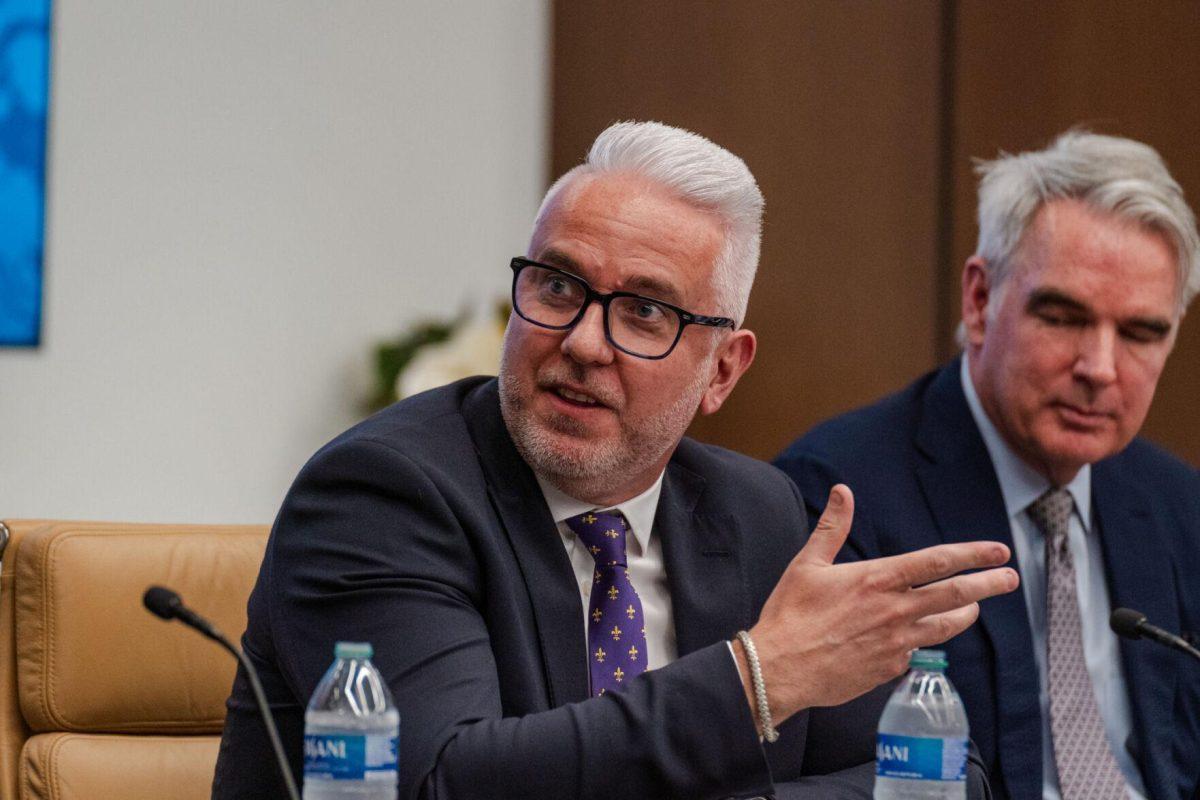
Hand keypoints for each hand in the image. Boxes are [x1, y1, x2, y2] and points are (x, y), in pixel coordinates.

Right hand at [741, 484, 1017, 724]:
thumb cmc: (790, 614)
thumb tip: (844, 491)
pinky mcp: (889, 668)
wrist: (780, 669)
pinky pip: (914, 652)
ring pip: (945, 627)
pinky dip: (918, 641)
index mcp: (877, 579)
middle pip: (955, 595)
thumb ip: (833, 527)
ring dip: (964, 615)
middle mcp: (894, 610)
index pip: (937, 562)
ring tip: (974, 608)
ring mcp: (895, 643)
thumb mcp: (808, 564)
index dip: (973, 554)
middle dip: (988, 585)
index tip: (999, 551)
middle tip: (1010, 579)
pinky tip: (913, 638)